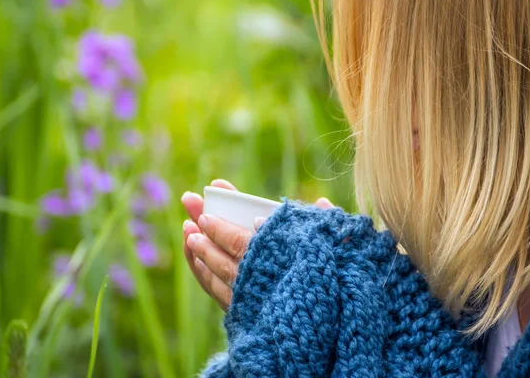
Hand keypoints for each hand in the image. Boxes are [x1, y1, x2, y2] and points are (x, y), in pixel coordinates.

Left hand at [181, 179, 333, 310]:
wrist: (335, 325)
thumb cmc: (340, 279)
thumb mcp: (340, 248)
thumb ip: (325, 224)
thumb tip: (323, 203)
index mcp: (279, 260)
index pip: (241, 243)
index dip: (221, 230)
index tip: (206, 217)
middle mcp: (262, 281)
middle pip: (226, 255)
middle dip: (206, 233)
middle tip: (193, 215)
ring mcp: (254, 300)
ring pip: (221, 275)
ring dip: (203, 255)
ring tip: (190, 236)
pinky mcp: (250, 316)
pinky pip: (222, 296)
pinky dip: (209, 279)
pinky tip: (200, 265)